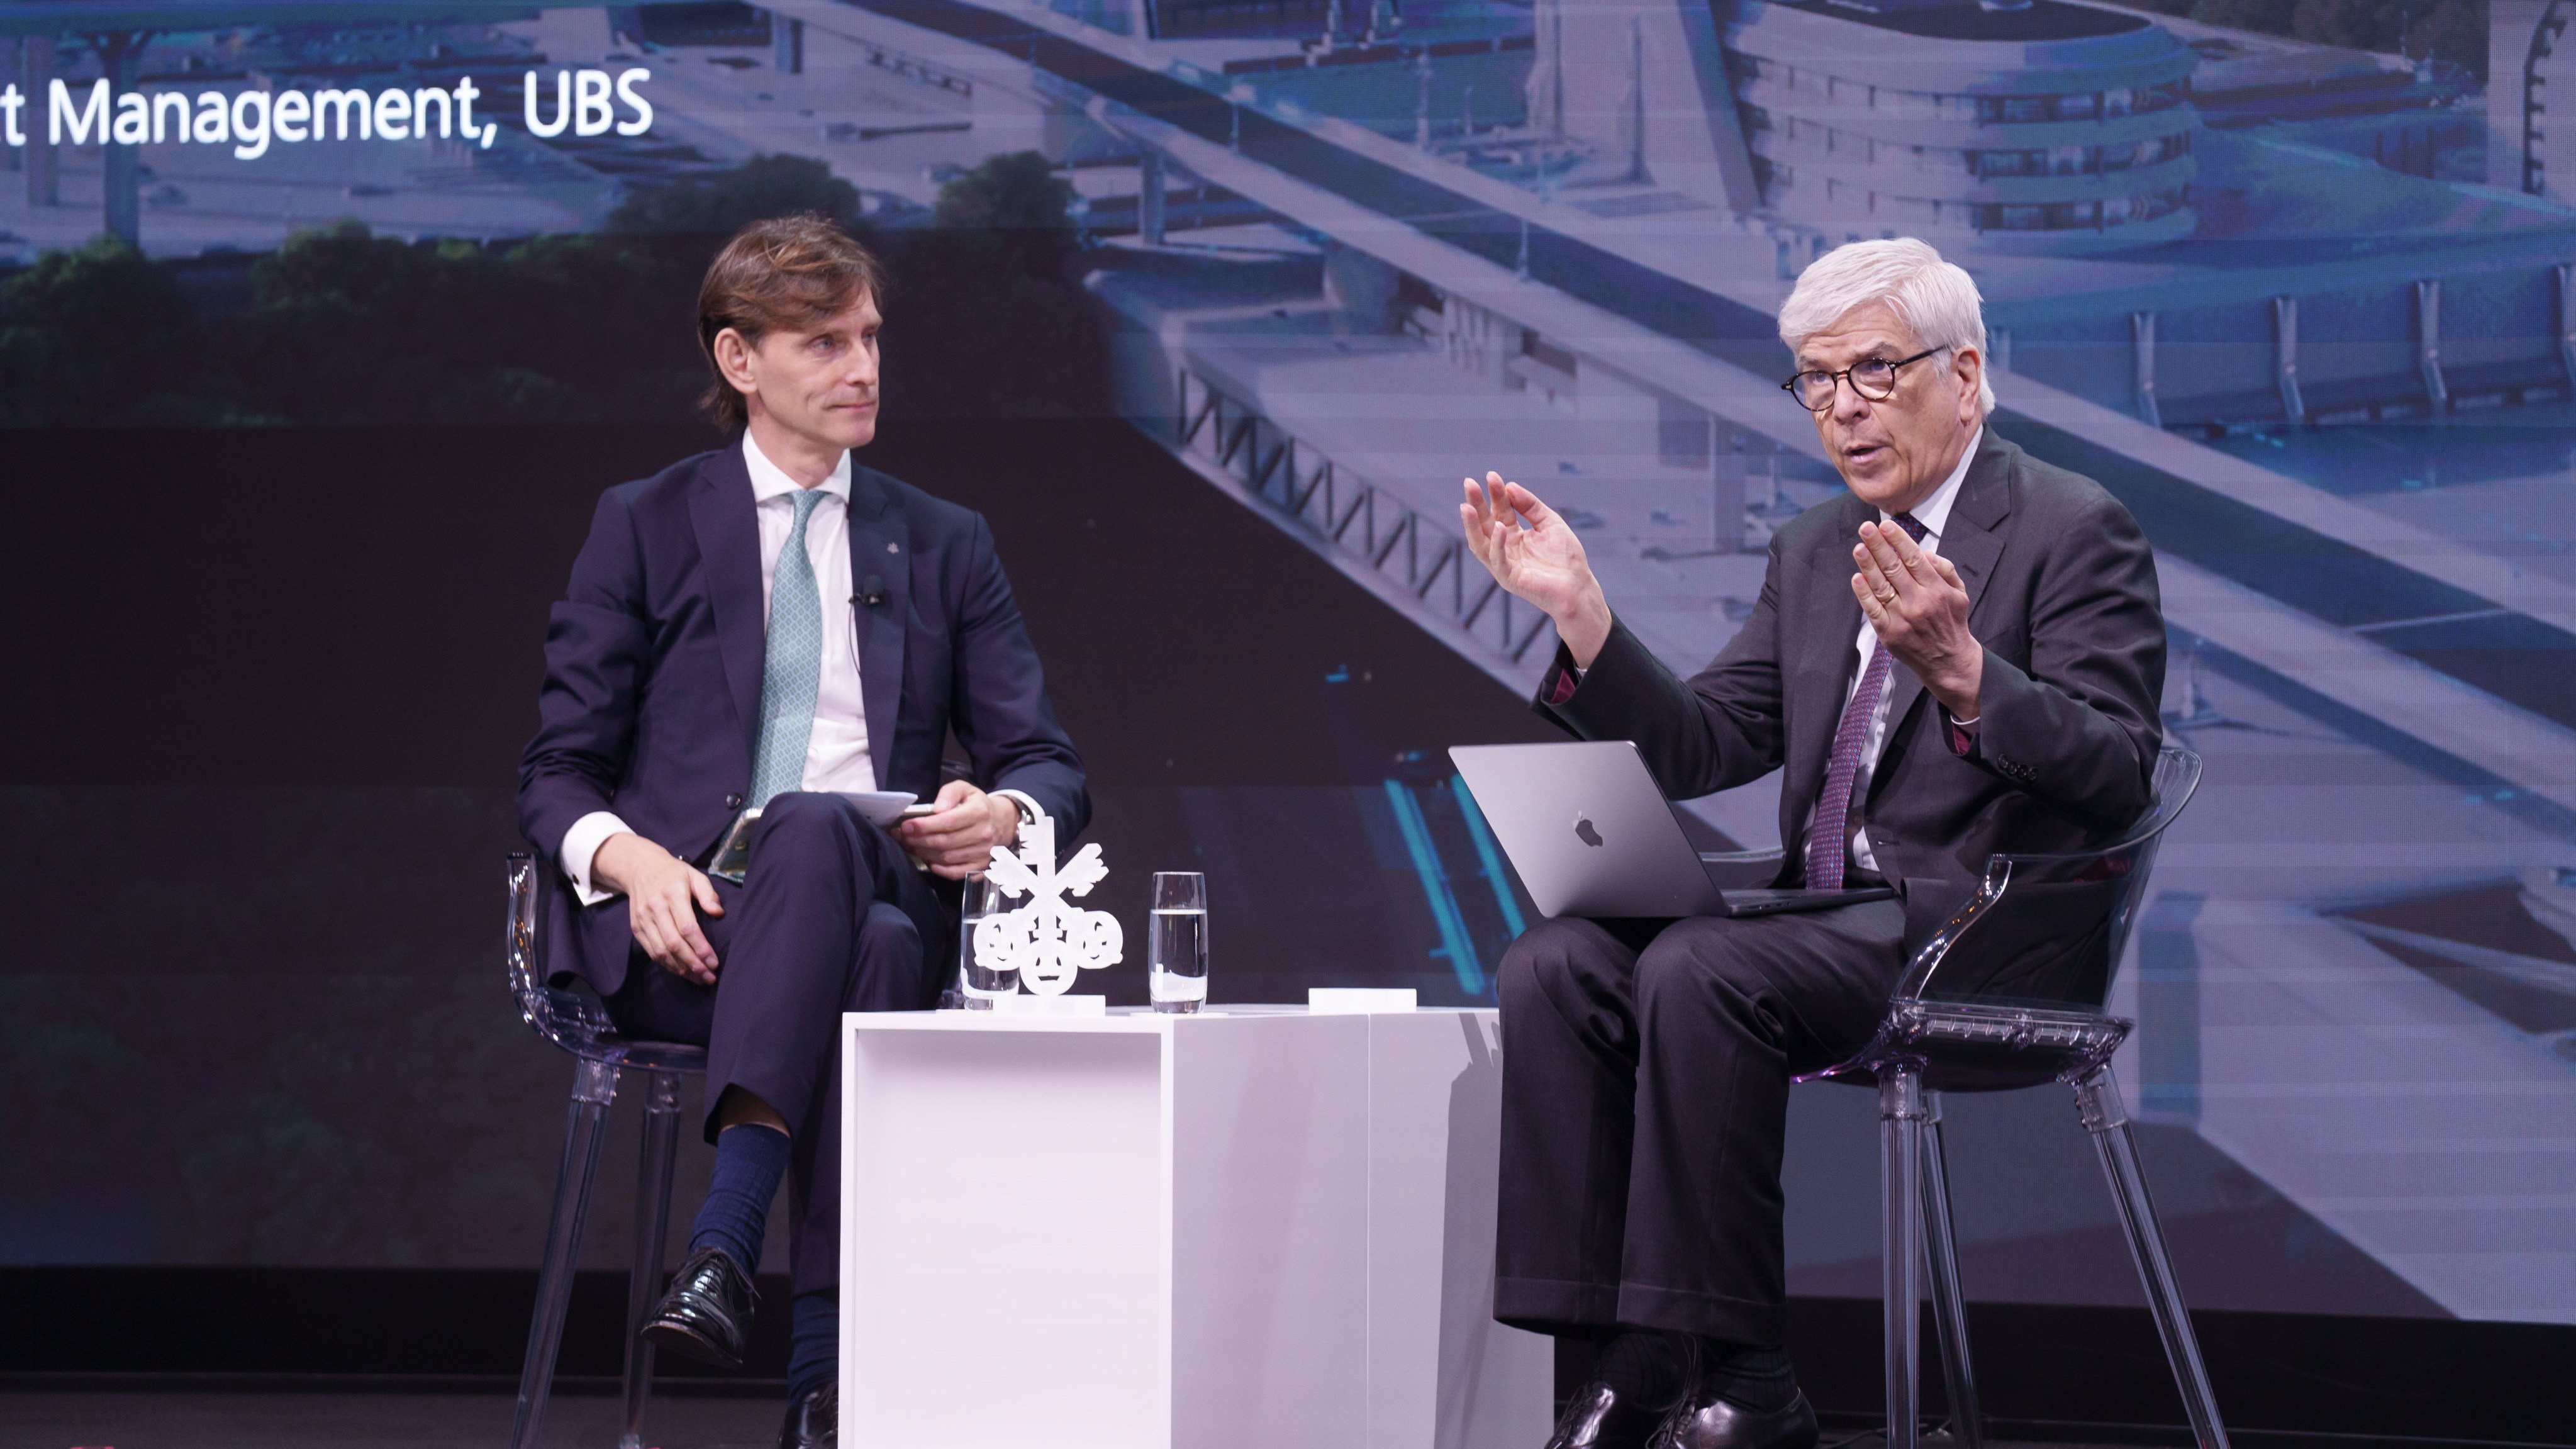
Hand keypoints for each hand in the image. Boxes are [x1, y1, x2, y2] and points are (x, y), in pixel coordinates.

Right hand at [591, 833, 722, 984]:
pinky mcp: (637, 929)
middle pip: (674, 944)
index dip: (701, 947)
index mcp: (672, 894)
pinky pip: (652, 952)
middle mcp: (655, 908)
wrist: (640, 869)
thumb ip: (708, 893)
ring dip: (681, 969)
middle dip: (693, 964)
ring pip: (662, 952)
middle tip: (709, 977)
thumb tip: (718, 913)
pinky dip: (668, 965)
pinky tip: (683, 971)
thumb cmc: (673, 874)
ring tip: (699, 979)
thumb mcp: (694, 875)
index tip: (714, 962)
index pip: (687, 927)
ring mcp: (644, 920)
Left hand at [896, 779, 1020, 879]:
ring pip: (947, 857)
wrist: (1002, 822)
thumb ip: (949, 793)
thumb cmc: (978, 805)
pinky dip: (939, 869)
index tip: (906, 825)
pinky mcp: (980, 866)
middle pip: (944, 842)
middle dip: (918, 840)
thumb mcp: (965, 789)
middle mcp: (983, 834)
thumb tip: (936, 809)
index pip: (948, 822)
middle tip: (902, 836)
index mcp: (979, 812)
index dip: (924, 826)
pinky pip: (956, 873)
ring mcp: (982, 853)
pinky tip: (928, 860)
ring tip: (910, 845)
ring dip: (924, 853)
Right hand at [1459, 471, 1612, 665]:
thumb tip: (1510, 486)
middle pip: (1485, 524)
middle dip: (1476, 504)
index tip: (1491, 476)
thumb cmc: (1566, 558)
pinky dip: (1496, 543)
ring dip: (1473, 525)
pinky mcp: (1509, 578)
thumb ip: (1531, 506)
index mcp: (1514, 535)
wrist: (1578, 587)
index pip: (1500, 510)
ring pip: (1481, 543)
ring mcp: (1504, 564)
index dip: (1495, 494)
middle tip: (1469, 484)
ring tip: (1466, 506)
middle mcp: (1505, 548)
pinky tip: (1498, 526)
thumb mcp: (1549, 523)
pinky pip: (1498, 559)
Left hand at [1852, 520, 1981, 719]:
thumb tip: (1924, 552)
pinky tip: (1857, 577)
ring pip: (1881, 586)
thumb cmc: (1952, 621)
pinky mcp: (1889, 633)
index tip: (1886, 525)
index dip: (1898, 540)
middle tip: (1866, 528)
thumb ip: (1945, 569)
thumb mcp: (1959, 593)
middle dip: (1878, 545)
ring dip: (1868, 565)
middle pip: (1894, 568)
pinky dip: (1864, 593)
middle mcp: (1919, 602)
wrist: (1948, 661)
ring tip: (1859, 547)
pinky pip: (1873, 610)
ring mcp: (1902, 618)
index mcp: (1937, 589)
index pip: (1913, 559)